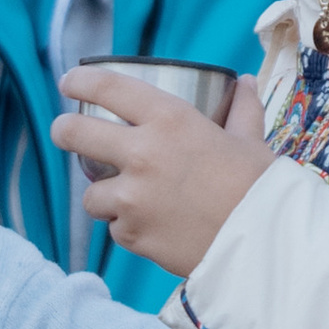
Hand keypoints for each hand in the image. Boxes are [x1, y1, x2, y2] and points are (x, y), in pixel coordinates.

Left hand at [48, 67, 268, 276]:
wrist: (264, 245)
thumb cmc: (260, 188)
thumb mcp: (250, 141)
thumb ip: (242, 110)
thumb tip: (245, 83)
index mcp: (170, 119)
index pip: (106, 87)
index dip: (79, 82)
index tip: (70, 84)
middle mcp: (142, 153)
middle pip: (73, 134)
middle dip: (63, 130)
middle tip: (65, 132)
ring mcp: (132, 197)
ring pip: (90, 194)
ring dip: (103, 196)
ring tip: (125, 198)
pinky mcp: (131, 234)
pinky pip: (115, 228)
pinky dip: (127, 228)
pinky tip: (151, 226)